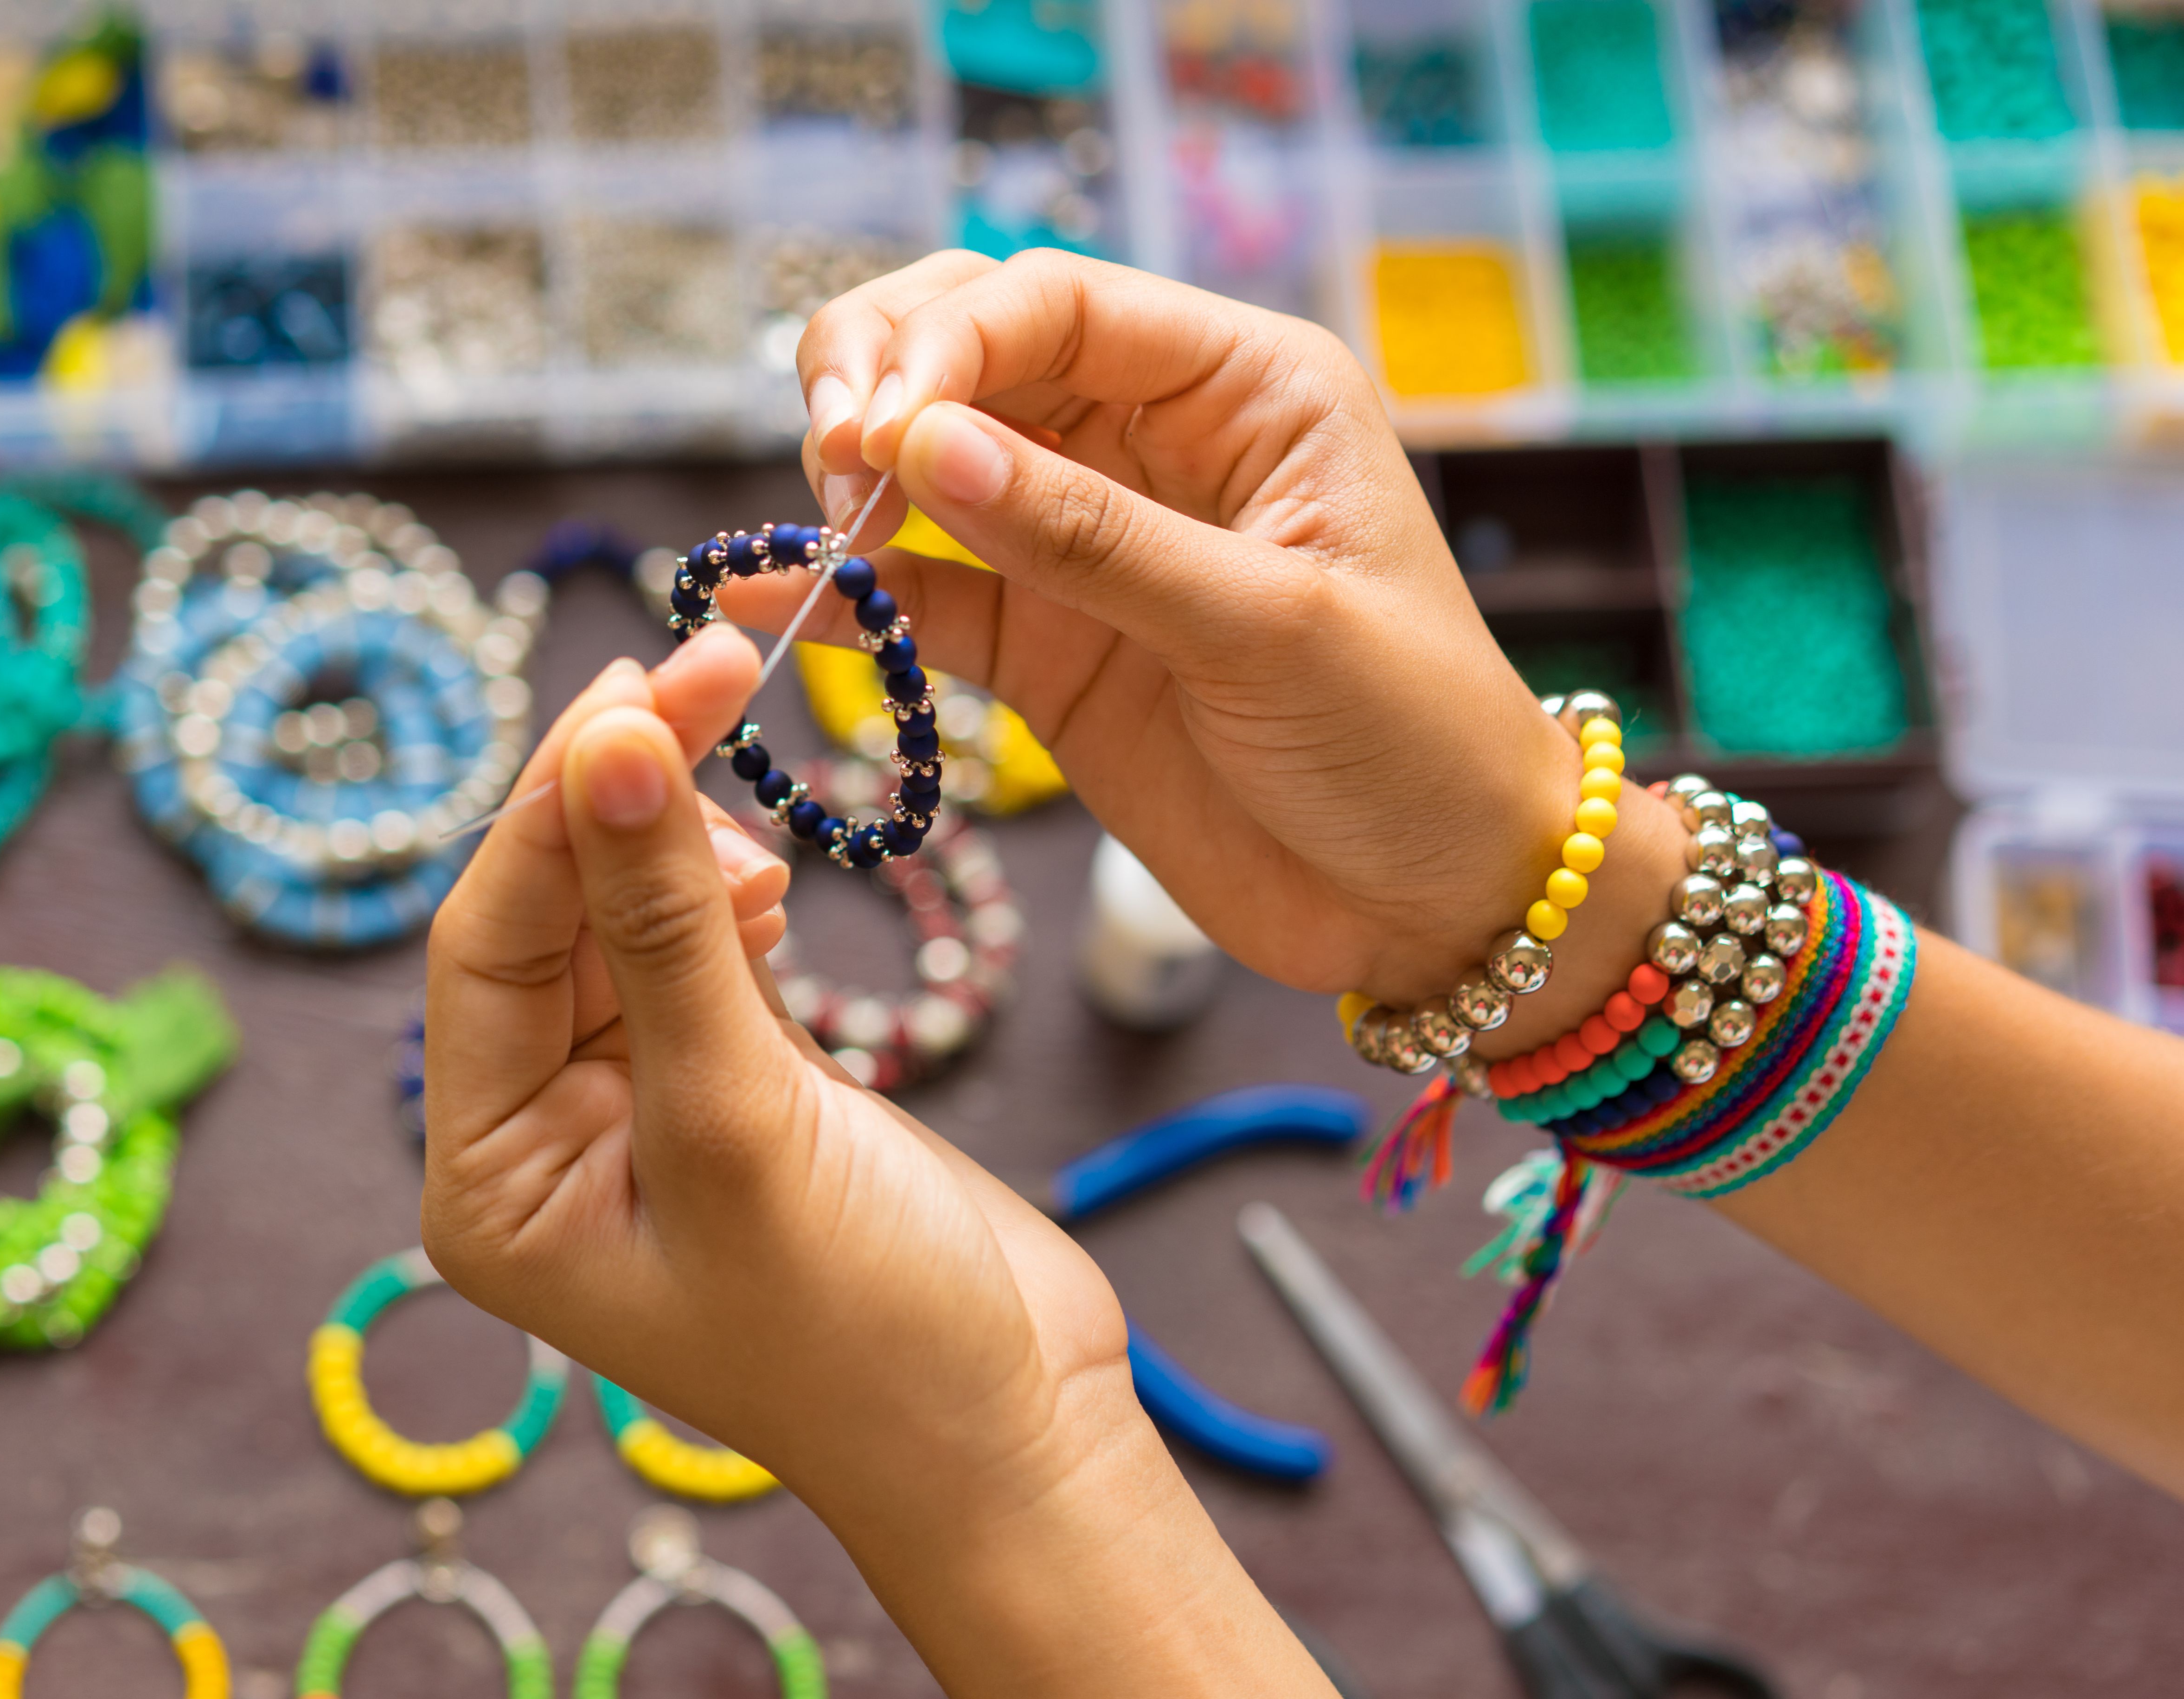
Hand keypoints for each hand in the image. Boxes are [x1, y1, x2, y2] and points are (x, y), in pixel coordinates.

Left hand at [420, 629, 1136, 1533]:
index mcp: (486, 1183)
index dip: (555, 805)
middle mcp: (535, 1144)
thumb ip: (666, 927)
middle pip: (544, 916)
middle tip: (704, 663)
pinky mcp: (725, 1090)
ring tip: (743, 762)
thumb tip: (601, 742)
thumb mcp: (742, 1119)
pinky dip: (723, 892)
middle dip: (616, 793)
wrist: (1014, 1437)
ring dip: (676, 832)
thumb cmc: (866, 1332)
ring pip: (620, 919)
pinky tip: (767, 874)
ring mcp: (630, 1113)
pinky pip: (690, 951)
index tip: (636, 682)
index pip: (483, 946)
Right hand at [717, 248, 1680, 1024]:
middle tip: (834, 463)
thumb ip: (1089, 538)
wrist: (1432, 901)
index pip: (1054, 303)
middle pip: (970, 343)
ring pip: (928, 456)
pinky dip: (841, 591)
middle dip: (878, 379)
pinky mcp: (1040, 643)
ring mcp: (1083, 540)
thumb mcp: (1265, 627)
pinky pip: (920, 592)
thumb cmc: (1408, 740)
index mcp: (1240, 388)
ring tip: (819, 532)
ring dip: (850, 474)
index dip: (947, 343)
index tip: (878, 429)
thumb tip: (924, 450)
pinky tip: (759, 600)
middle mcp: (1152, 439)